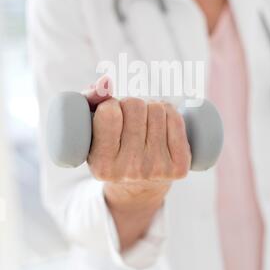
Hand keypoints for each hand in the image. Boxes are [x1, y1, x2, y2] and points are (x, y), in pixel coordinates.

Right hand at [83, 77, 190, 249]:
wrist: (138, 187)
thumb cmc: (111, 149)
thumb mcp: (91, 132)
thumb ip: (89, 101)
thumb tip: (106, 82)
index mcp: (102, 165)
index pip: (109, 112)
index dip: (110, 105)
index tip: (111, 113)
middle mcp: (129, 170)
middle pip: (135, 106)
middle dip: (131, 105)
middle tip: (130, 117)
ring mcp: (156, 169)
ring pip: (157, 108)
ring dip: (151, 107)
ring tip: (145, 121)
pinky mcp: (179, 167)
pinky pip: (176, 119)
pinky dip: (169, 112)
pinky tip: (163, 122)